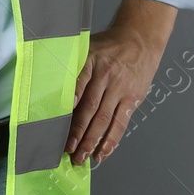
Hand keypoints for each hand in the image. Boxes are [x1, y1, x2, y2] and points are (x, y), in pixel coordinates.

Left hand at [67, 0, 175, 166]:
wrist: (140, 37)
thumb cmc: (109, 46)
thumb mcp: (88, 47)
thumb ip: (74, 67)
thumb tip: (53, 90)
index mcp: (91, 61)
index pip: (77, 85)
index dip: (69, 102)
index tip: (57, 120)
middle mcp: (106, 75)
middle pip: (90, 107)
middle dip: (78, 131)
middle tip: (68, 150)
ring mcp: (121, 88)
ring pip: (105, 119)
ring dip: (92, 141)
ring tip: (82, 157)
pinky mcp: (132, 98)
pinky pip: (121, 122)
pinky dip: (111, 140)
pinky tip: (102, 153)